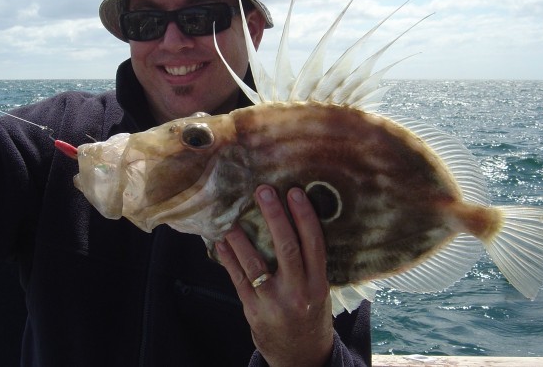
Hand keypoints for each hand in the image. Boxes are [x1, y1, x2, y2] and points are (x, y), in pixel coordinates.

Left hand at [216, 185, 333, 366]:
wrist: (302, 358)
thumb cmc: (311, 317)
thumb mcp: (320, 292)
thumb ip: (309, 264)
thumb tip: (292, 223)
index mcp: (319, 285)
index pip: (314, 244)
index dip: (304, 216)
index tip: (294, 192)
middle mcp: (298, 293)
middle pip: (287, 248)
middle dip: (275, 216)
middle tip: (264, 191)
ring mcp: (274, 303)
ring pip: (256, 263)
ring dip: (242, 237)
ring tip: (232, 215)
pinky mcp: (253, 312)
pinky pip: (238, 280)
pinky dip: (229, 258)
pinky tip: (222, 242)